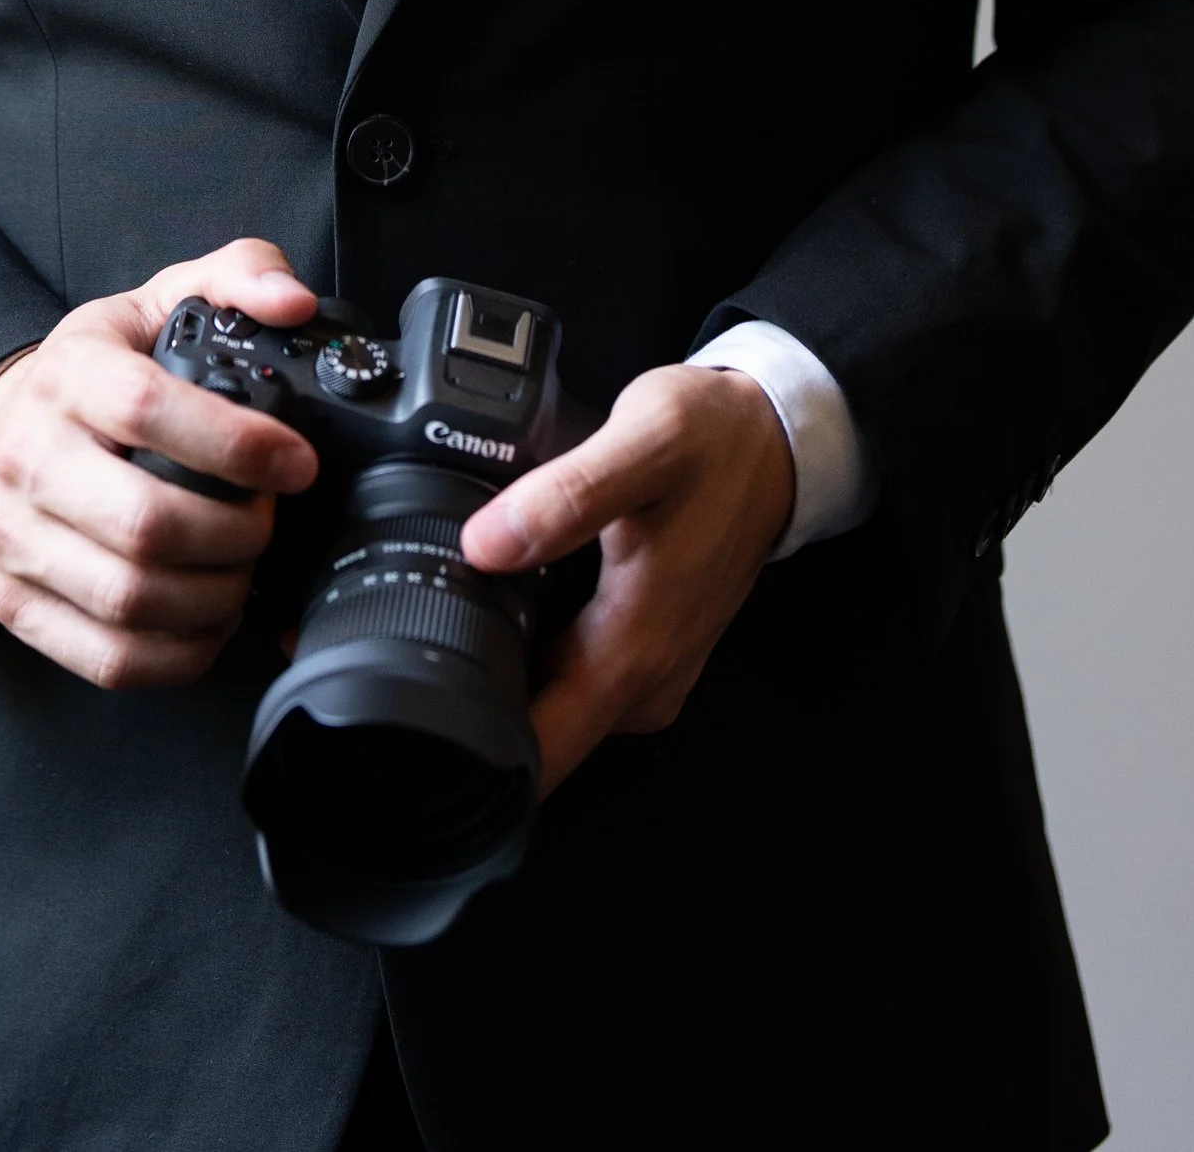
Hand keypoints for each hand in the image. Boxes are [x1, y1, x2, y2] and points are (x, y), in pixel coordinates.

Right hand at [0, 239, 321, 689]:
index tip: (296, 463)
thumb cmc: (94, 374)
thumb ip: (236, 276)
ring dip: (216, 596)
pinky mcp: (17, 605)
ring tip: (243, 566)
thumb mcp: (157, 303)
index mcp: (68, 375)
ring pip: (131, 599)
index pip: (147, 411)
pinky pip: (110, 657)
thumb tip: (291, 300)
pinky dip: (180, 652)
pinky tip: (209, 617)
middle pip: (146, 524)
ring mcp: (14, 540)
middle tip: (266, 520)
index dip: (237, 445)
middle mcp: (28, 458)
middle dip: (236, 535)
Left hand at [458, 365, 794, 792]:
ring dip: (505, 682)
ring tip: (457, 617)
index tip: (417, 721)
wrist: (777, 440)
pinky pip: (578, 680)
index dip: (470, 753)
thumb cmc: (716, 442)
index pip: (542, 754)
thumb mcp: (646, 444)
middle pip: (537, 740)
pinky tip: (513, 604)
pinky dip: (538, 655)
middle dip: (473, 712)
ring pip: (555, 710)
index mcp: (633, 649)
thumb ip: (569, 497)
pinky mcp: (650, 650)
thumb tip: (485, 545)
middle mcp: (645, 681)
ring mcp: (651, 671)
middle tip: (419, 645)